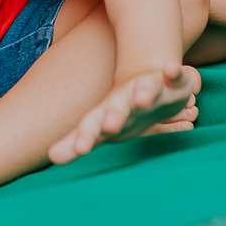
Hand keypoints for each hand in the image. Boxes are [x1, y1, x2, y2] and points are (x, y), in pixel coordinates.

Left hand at [48, 63, 201, 161]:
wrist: (149, 80)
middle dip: (114, 115)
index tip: (80, 149)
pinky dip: (173, 72)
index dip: (87, 135)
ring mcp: (151, 88)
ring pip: (146, 89)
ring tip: (141, 99)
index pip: (94, 124)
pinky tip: (169, 69)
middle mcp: (128, 98)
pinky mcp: (173, 82)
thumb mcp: (101, 128)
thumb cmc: (122, 112)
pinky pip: (175, 75)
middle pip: (118, 105)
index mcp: (109, 111)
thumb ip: (76, 140)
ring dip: (143, 92)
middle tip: (109, 126)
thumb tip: (50, 157)